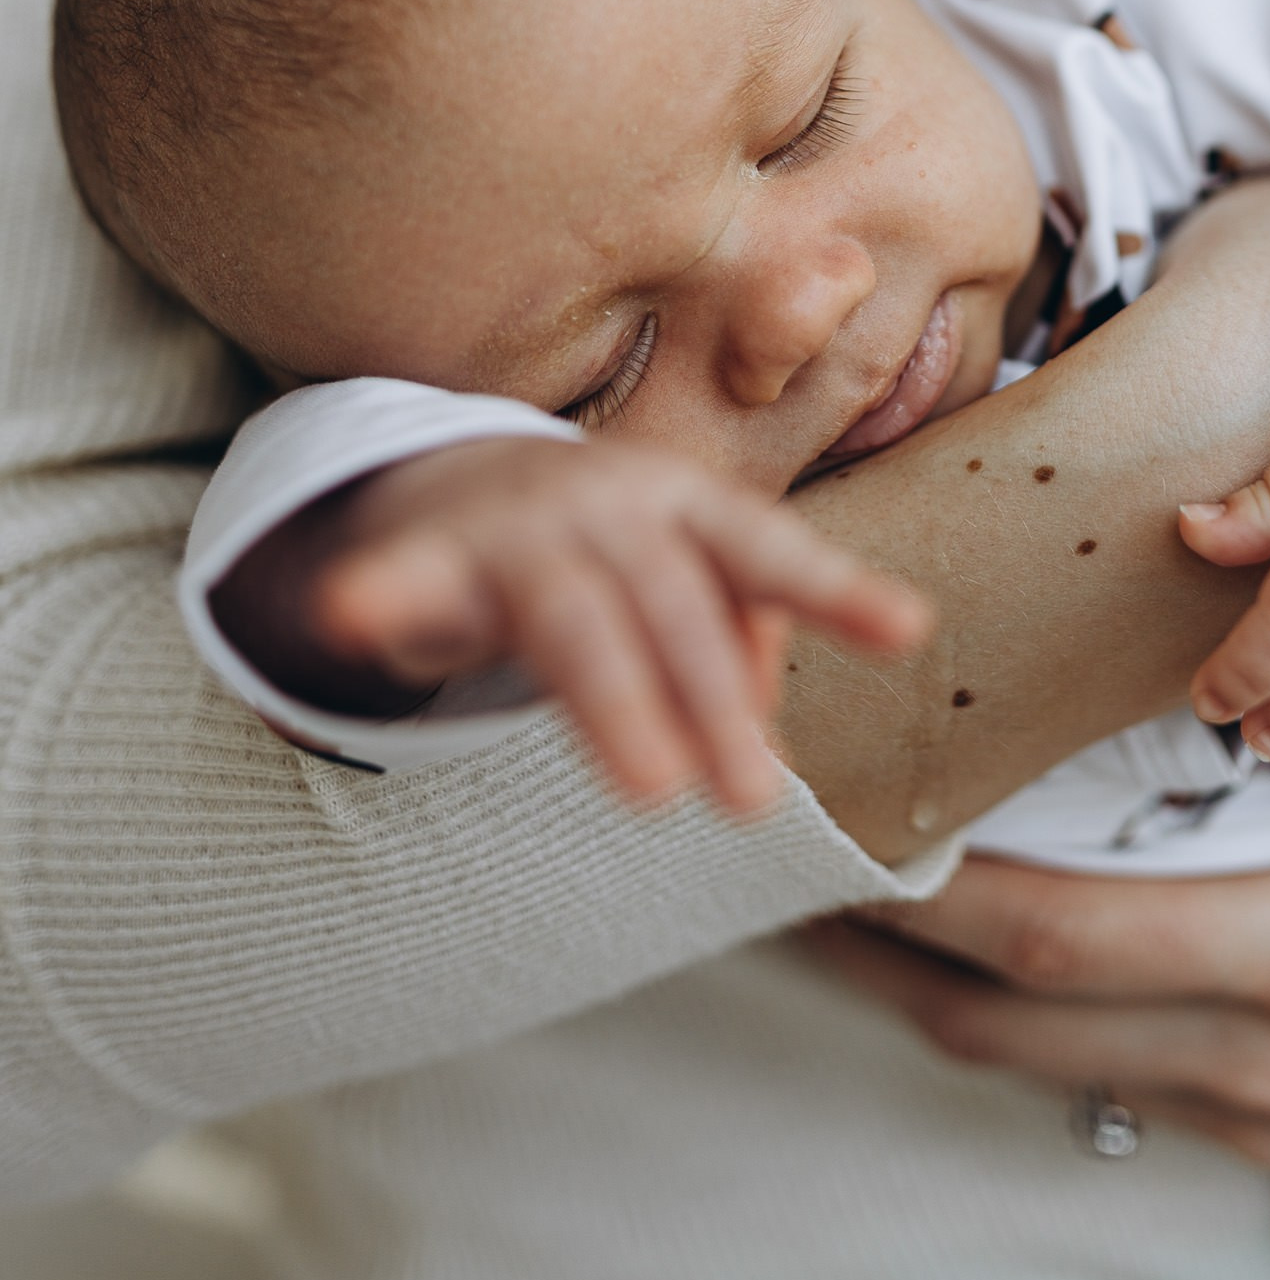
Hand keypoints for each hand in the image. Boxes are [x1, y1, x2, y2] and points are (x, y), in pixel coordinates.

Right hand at [224, 436, 930, 814]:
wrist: (456, 480)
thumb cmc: (612, 553)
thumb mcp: (685, 586)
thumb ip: (735, 658)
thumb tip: (775, 759)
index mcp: (686, 507)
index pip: (766, 553)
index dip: (835, 589)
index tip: (907, 628)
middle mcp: (609, 503)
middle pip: (671, 603)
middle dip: (715, 702)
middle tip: (753, 799)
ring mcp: (516, 526)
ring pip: (573, 618)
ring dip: (616, 699)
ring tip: (653, 787)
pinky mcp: (424, 554)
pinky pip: (400, 580)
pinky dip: (377, 597)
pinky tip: (350, 613)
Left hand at [822, 725, 1269, 1193]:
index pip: (1058, 938)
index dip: (925, 899)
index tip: (833, 841)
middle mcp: (1258, 1054)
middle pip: (1010, 1026)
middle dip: (880, 961)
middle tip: (783, 885)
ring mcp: (1263, 1112)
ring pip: (1045, 1069)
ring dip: (936, 998)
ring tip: (851, 920)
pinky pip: (1112, 1083)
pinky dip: (1027, 1027)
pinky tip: (997, 961)